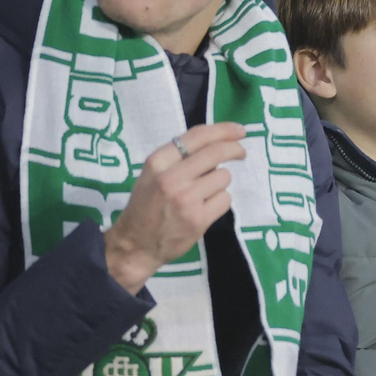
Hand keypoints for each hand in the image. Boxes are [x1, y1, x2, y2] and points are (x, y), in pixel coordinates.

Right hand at [104, 124, 246, 294]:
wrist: (134, 244)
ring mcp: (185, 199)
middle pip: (216, 153)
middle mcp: (170, 177)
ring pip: (223, 177)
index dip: (223, 130)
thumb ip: (179, 156)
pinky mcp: (198, 219)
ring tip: (202, 195)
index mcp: (158, 162)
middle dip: (235, 149)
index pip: (197, 136)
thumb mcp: (153, 173)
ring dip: (219, 183)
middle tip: (241, 153)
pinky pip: (225, 199)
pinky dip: (220, 202)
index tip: (239, 131)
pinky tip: (204, 209)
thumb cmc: (146, 205)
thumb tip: (217, 139)